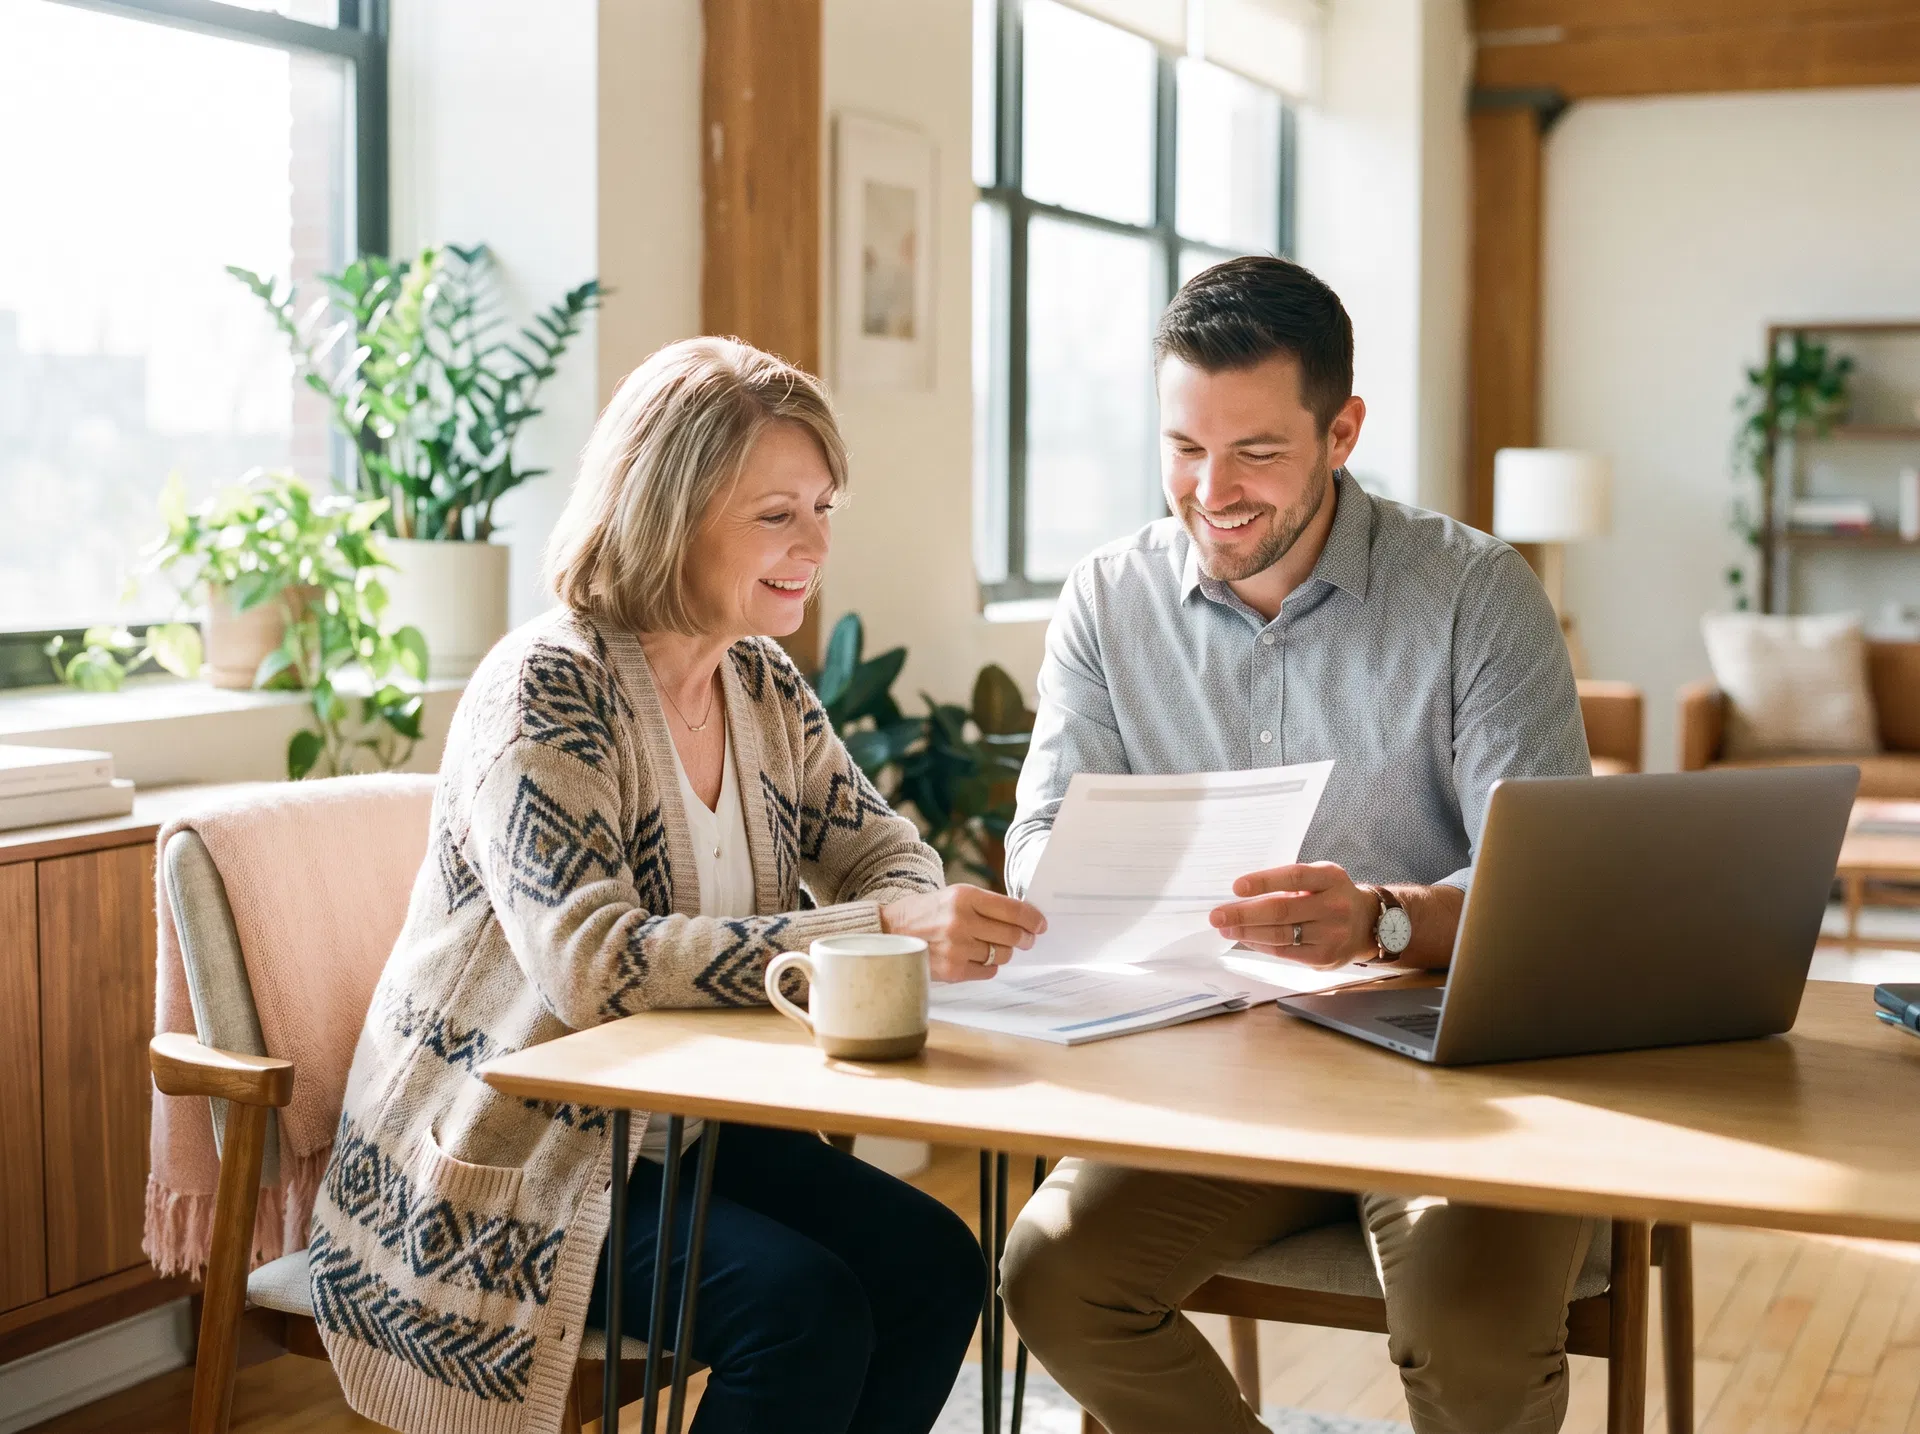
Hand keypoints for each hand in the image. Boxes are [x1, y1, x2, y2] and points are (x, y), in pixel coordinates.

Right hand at [879, 885, 1047, 983]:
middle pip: (1013, 935)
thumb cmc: (926, 913)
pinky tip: (974, 957)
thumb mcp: (953, 897)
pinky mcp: (953, 971)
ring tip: (990, 946)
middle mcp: (962, 921)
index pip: (1014, 910)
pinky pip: (988, 971)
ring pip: (1003, 955)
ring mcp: (957, 948)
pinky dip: (988, 966)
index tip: (1041, 924)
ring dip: (1004, 952)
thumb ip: (986, 906)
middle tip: (1027, 939)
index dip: (1034, 919)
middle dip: (1025, 938)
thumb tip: (1025, 919)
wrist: (889, 933)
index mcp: (964, 896)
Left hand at [1208, 861, 1374, 969]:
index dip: (1264, 881)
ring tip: (1225, 928)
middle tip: (1217, 915)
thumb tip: (1242, 895)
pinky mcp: (1324, 957)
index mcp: (1330, 878)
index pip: (1294, 876)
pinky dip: (1261, 945)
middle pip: (1282, 910)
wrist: (1368, 923)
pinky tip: (1245, 940)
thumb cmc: (1331, 896)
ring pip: (1281, 934)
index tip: (1236, 887)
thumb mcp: (1319, 879)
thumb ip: (1289, 883)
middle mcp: (1334, 905)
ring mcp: (1331, 934)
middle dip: (1244, 914)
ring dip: (1247, 932)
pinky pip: (1285, 952)